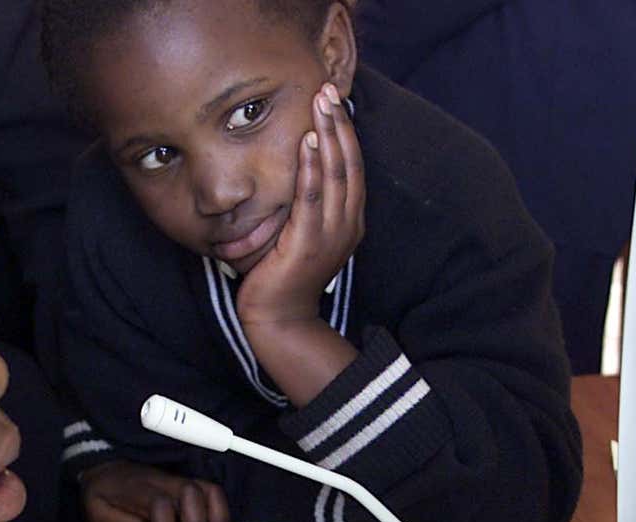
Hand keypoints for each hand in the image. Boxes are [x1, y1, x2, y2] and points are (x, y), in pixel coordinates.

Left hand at [79, 459, 241, 521]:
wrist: (106, 469)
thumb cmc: (101, 497)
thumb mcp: (97, 513)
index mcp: (137, 489)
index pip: (159, 506)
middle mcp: (163, 482)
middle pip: (190, 495)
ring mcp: (178, 480)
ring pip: (207, 491)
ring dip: (222, 521)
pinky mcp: (189, 483)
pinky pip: (213, 493)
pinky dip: (225, 514)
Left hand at [237, 82, 365, 325]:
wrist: (281, 318)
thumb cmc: (285, 276)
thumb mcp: (302, 234)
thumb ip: (306, 206)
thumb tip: (294, 172)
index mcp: (349, 222)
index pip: (353, 169)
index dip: (346, 134)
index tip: (334, 102)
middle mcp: (347, 225)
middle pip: (349, 164)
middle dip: (339, 125)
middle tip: (328, 89)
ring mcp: (331, 235)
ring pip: (335, 175)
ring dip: (327, 136)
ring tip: (320, 104)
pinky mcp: (308, 243)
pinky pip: (312, 198)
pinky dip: (310, 168)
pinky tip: (306, 143)